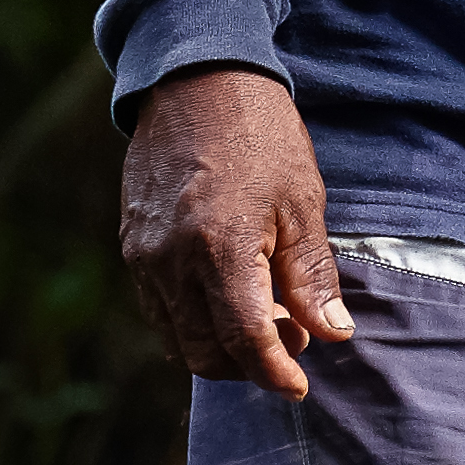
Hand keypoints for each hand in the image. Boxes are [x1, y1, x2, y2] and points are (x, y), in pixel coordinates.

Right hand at [120, 66, 358, 393]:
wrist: (196, 78)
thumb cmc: (259, 134)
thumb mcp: (302, 201)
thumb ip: (313, 276)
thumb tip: (333, 334)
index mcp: (221, 249)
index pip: (245, 341)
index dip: (276, 373)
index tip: (299, 386)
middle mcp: (172, 260)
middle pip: (204, 351)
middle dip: (249, 364)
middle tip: (291, 339)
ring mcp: (144, 254)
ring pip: (176, 337)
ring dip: (218, 346)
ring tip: (263, 317)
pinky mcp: (132, 244)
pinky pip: (157, 307)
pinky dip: (191, 320)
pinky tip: (225, 296)